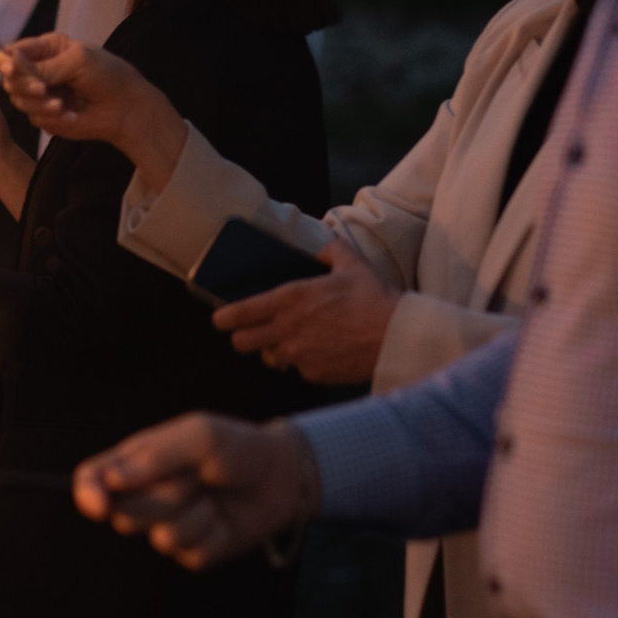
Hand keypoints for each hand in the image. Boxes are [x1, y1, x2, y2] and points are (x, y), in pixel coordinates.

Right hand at [0, 34, 186, 180]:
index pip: (10, 54)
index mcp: (44, 50)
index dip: (5, 62)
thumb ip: (44, 66)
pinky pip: (36, 119)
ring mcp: (41, 96)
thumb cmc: (107, 74)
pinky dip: (53, 118)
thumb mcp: (77, 61)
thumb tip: (12, 64)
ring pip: (19, 102)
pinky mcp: (47, 117)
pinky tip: (72, 115)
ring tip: (61, 106)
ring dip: (40, 105)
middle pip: (9, 80)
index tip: (10, 69)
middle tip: (42, 90)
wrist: (126, 108)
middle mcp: (38, 72)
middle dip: (24, 86)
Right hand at [73, 413, 320, 570]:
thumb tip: (112, 479)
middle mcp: (145, 498)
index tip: (98, 505)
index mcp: (135, 464)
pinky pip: (189, 553)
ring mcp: (167, 528)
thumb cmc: (234, 448)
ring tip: (212, 493)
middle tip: (195, 474)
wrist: (280, 476)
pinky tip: (223, 518)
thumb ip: (154, 456)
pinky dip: (212, 532)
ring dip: (194, 512)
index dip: (87, 494)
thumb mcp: (197, 436)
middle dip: (165, 495)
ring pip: (160, 536)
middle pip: (124, 515)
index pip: (91, 480)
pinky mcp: (192, 554)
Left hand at [211, 237, 400, 383]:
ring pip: (269, 358)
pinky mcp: (313, 374)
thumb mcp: (351, 264)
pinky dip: (304, 362)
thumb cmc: (373, 298)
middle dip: (244, 337)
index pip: (237, 314)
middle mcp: (286, 329)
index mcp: (288, 300)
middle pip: (241, 343)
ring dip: (275, 350)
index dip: (224, 318)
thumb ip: (330, 250)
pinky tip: (321, 351)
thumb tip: (324, 244)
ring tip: (295, 340)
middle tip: (255, 331)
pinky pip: (297, 369)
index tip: (221, 319)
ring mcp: (298, 355)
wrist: (395, 335)